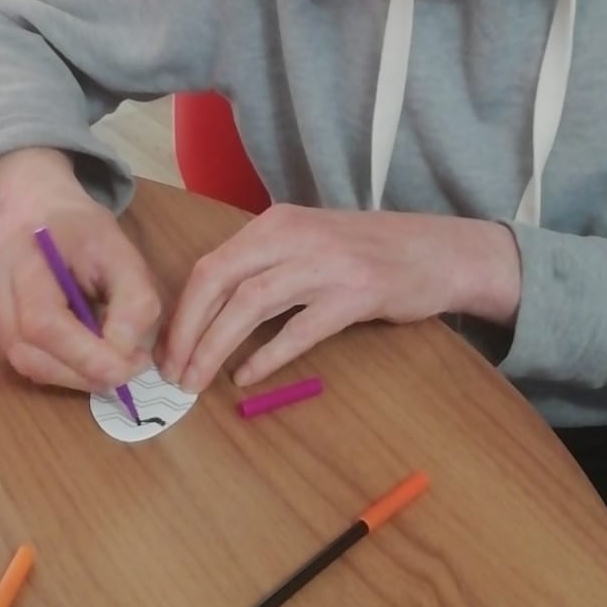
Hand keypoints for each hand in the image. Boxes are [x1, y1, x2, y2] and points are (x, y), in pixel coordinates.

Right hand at [0, 149, 161, 392]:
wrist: (36, 209)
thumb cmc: (81, 231)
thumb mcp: (123, 252)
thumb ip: (135, 301)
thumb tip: (125, 355)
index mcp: (22, 249)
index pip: (43, 320)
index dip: (84, 356)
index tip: (127, 371)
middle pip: (26, 350)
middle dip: (80, 372)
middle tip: (123, 371)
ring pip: (20, 361)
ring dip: (67, 374)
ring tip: (102, 359)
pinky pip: (13, 358)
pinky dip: (50, 364)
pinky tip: (72, 346)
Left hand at [161, 204, 520, 393]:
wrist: (441, 251)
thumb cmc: (369, 253)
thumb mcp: (309, 243)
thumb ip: (265, 266)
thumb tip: (208, 314)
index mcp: (276, 224)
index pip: (209, 266)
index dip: (180, 311)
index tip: (165, 349)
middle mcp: (295, 236)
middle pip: (219, 281)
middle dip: (187, 331)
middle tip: (173, 372)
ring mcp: (327, 263)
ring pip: (250, 304)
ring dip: (215, 346)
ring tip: (197, 382)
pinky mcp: (357, 293)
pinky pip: (299, 329)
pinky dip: (267, 356)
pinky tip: (247, 377)